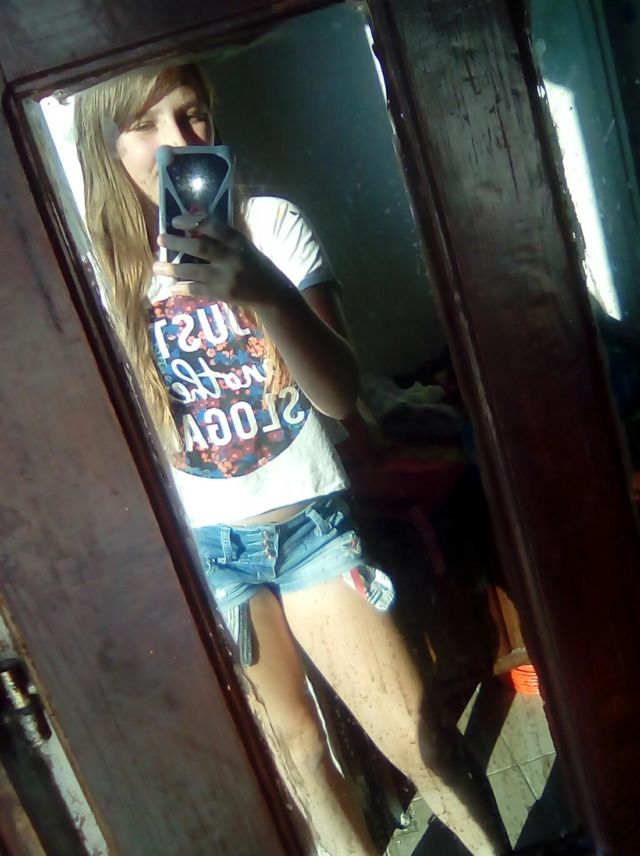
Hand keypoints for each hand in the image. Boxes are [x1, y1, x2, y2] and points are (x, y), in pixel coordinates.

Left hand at [153, 213, 290, 308]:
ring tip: (156, 266)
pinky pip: (198, 290)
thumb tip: (193, 222)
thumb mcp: (242, 246)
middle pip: (200, 248)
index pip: (212, 226)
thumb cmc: (254, 265)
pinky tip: (171, 287)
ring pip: (194, 271)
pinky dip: (183, 288)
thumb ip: (221, 237)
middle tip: (160, 239)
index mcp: (236, 241)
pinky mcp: (223, 294)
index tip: (175, 221)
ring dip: (173, 269)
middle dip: (177, 243)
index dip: (191, 221)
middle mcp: (231, 257)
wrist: (271, 292)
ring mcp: (226, 277)